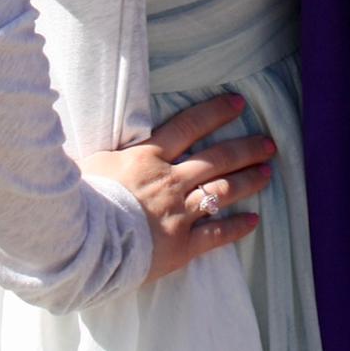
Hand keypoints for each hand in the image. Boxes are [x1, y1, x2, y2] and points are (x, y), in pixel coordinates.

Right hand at [82, 92, 273, 283]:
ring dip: (247, 181)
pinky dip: (236, 228)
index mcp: (148, 156)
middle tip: (268, 143)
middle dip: (245, 148)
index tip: (238, 104)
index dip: (215, 113)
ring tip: (267, 173)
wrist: (81, 243)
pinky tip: (253, 221)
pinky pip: (215, 235)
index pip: (189, 126)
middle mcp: (170, 180)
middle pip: (216, 158)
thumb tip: (104, 139)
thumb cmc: (81, 199)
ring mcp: (178, 213)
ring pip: (221, 191)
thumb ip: (110, 151)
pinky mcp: (180, 246)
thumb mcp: (92, 162)